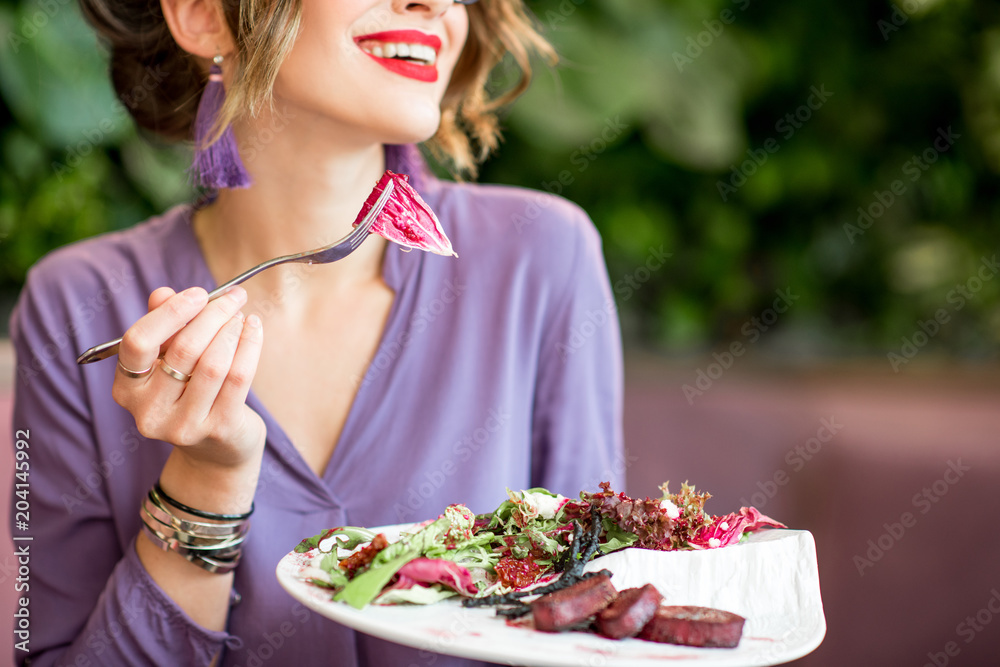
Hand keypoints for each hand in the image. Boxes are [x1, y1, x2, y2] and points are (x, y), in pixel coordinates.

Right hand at [112, 286, 265, 473]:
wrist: (216, 450)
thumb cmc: (190, 394)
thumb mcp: (169, 361)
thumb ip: (163, 327)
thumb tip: (163, 292)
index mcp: (127, 389)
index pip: (138, 342)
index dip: (170, 312)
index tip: (199, 294)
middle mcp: (148, 411)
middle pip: (183, 349)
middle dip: (213, 315)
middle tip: (233, 298)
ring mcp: (183, 425)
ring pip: (213, 363)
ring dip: (232, 330)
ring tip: (242, 316)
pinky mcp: (217, 429)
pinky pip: (238, 377)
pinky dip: (250, 346)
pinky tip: (254, 329)